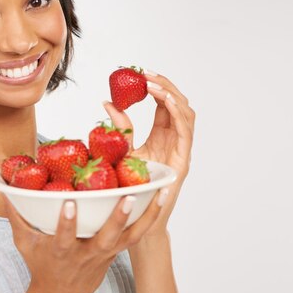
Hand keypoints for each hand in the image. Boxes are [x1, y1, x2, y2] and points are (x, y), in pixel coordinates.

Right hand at [2, 190, 167, 292]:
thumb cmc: (42, 265)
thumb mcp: (24, 244)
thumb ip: (17, 215)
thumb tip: (5, 186)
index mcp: (63, 252)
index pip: (64, 238)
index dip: (67, 222)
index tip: (69, 202)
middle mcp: (87, 254)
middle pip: (106, 238)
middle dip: (117, 219)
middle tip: (128, 196)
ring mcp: (106, 254)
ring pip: (130, 237)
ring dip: (146, 216)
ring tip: (161, 193)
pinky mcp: (118, 252)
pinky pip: (138, 236)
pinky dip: (151, 218)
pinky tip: (162, 199)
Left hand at [103, 68, 194, 234]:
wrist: (135, 218)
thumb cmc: (130, 188)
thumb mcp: (122, 151)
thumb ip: (120, 128)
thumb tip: (106, 102)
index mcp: (162, 135)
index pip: (164, 103)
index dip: (155, 86)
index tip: (138, 74)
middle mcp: (174, 139)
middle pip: (177, 103)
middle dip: (164, 85)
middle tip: (144, 74)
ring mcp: (181, 149)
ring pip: (186, 112)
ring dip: (171, 95)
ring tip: (153, 84)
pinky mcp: (183, 159)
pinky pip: (186, 130)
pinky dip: (178, 113)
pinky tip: (165, 101)